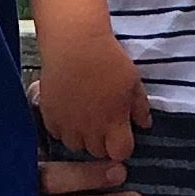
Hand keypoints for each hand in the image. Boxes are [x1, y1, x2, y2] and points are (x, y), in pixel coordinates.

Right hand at [34, 21, 151, 162]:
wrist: (73, 43)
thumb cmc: (108, 59)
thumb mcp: (133, 80)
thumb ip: (140, 106)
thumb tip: (144, 124)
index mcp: (114, 122)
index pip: (121, 152)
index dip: (123, 146)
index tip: (122, 134)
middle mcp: (90, 129)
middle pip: (98, 152)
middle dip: (103, 143)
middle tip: (104, 124)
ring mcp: (68, 124)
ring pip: (76, 146)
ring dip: (82, 138)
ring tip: (85, 120)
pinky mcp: (50, 115)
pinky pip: (56, 134)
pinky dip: (64, 128)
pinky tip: (69, 113)